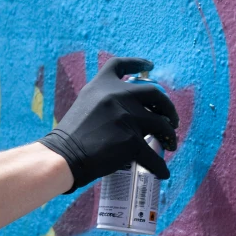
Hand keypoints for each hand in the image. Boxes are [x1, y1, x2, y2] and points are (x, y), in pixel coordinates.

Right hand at [37, 57, 178, 193]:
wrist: (63, 156)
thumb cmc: (69, 136)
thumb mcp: (83, 105)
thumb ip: (104, 101)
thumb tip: (130, 111)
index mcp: (102, 85)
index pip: (121, 65)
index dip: (138, 63)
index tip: (150, 66)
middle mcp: (117, 96)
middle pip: (154, 93)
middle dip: (168, 107)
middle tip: (171, 120)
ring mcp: (126, 117)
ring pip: (161, 125)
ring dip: (169, 136)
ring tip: (170, 145)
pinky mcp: (131, 141)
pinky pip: (153, 155)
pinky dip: (160, 166)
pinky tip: (162, 172)